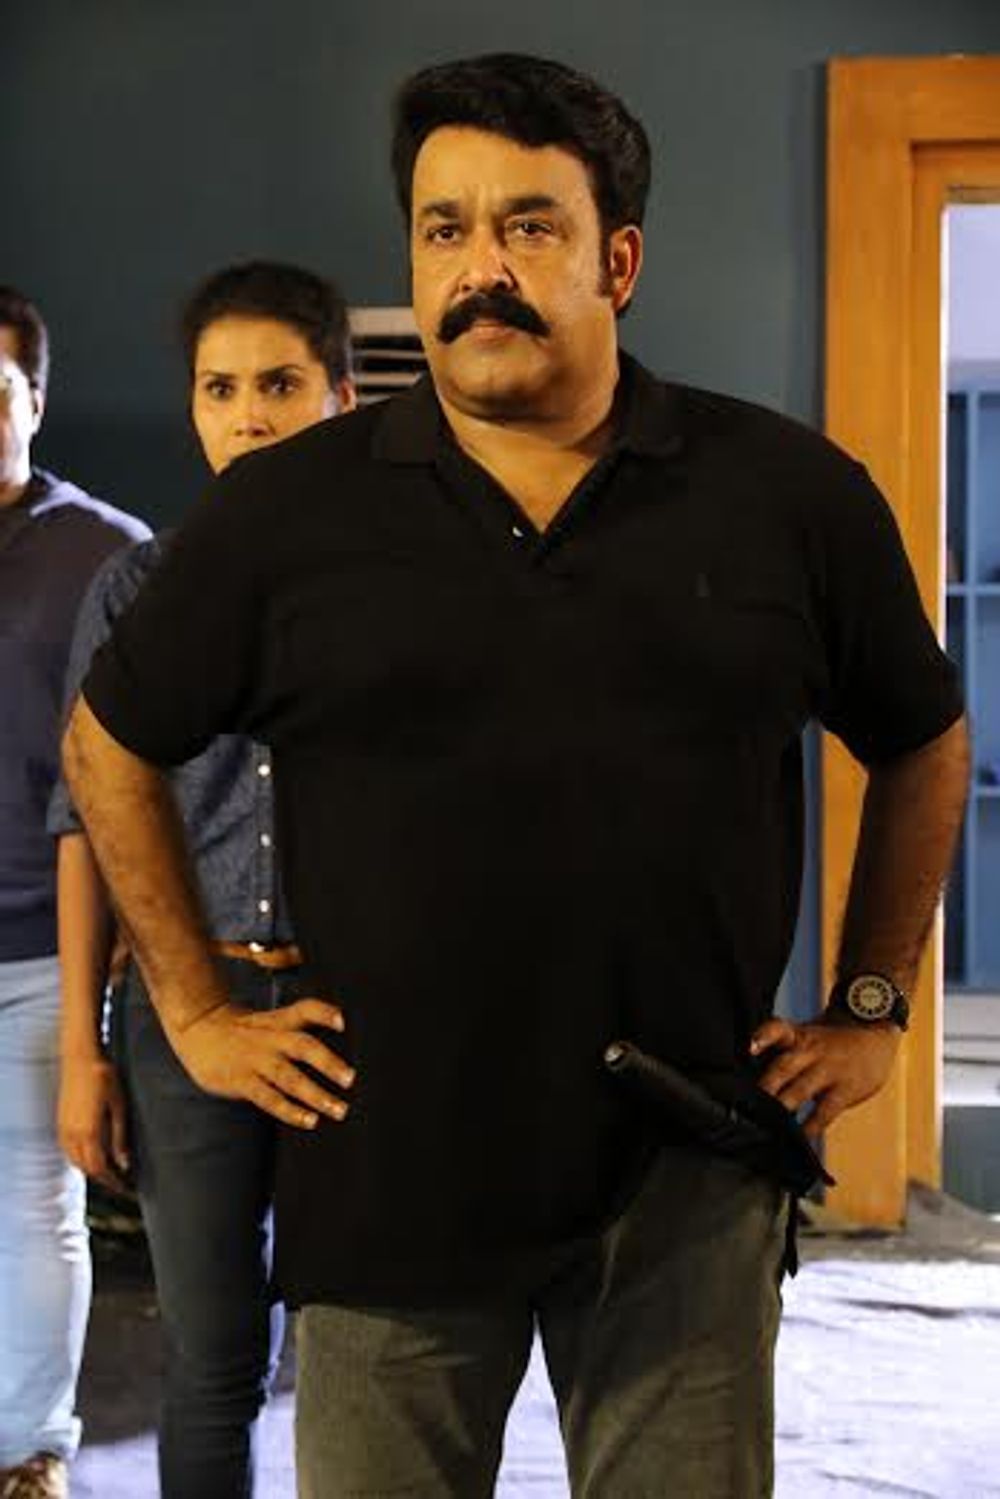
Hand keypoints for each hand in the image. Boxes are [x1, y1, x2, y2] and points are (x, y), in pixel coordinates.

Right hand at [59, 1055, 130, 1190]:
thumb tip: (125, 1163)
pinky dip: (80, 1158)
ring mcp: (63, 1129)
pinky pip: (68, 1150)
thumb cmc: (103, 1077)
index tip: (125, 1188)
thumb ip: (120, 1136)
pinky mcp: (60, 1122)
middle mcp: (72, 1135)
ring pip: (75, 1161)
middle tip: (120, 1183)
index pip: (100, 1169)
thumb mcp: (119, 1106)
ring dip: (91, 1169)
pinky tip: (92, 1154)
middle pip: (86, 1168)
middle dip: (103, 1178)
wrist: (80, 1057)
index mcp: (88, 1132)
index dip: (113, 1182)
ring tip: (109, 1171)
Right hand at [167, 997, 354, 1129]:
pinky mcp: (241, 1080)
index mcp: (278, 1021)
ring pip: (289, 1077)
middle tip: (351, 1079)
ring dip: (316, 1095)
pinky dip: (290, 1110)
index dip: (324, 1013)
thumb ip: (293, 1031)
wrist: (196, 1029)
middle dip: (328, 1063)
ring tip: (339, 1109)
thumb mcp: (267, 1021)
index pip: (304, 1010)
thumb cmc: (240, 1031)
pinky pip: (268, 1098)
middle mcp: (270, 1038)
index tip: (343, 1021)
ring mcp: (255, 1060)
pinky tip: (310, 1120)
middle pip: (302, 1046)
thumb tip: (329, 1053)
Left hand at [749, 1012, 902, 1137]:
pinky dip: (812, 1125)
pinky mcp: (846, 1089)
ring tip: (769, 1122)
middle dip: (765, 1086)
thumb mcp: (807, 1036)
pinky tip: (801, 1135)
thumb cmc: (832, 1040)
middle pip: (784, 1066)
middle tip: (749, 1103)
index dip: (764, 1036)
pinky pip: (826, 1110)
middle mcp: (811, 1051)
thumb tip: (753, 1079)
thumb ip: (783, 1053)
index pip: (778, 1029)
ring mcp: (829, 1070)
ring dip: (783, 1106)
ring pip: (801, 1089)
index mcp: (798, 1036)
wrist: (875, 1033)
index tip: (751, 1047)